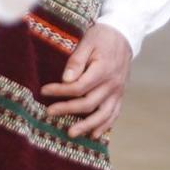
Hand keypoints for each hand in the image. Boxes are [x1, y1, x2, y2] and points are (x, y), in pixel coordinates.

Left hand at [42, 23, 134, 139]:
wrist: (125, 35)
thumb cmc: (102, 37)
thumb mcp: (88, 42)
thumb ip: (77, 61)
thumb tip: (65, 80)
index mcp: (103, 70)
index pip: (79, 87)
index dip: (60, 91)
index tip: (44, 91)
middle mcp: (112, 84)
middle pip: (88, 103)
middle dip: (67, 109)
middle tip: (49, 112)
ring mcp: (118, 91)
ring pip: (103, 114)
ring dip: (87, 126)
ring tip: (71, 133)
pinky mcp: (120, 94)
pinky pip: (114, 113)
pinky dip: (105, 125)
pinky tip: (95, 134)